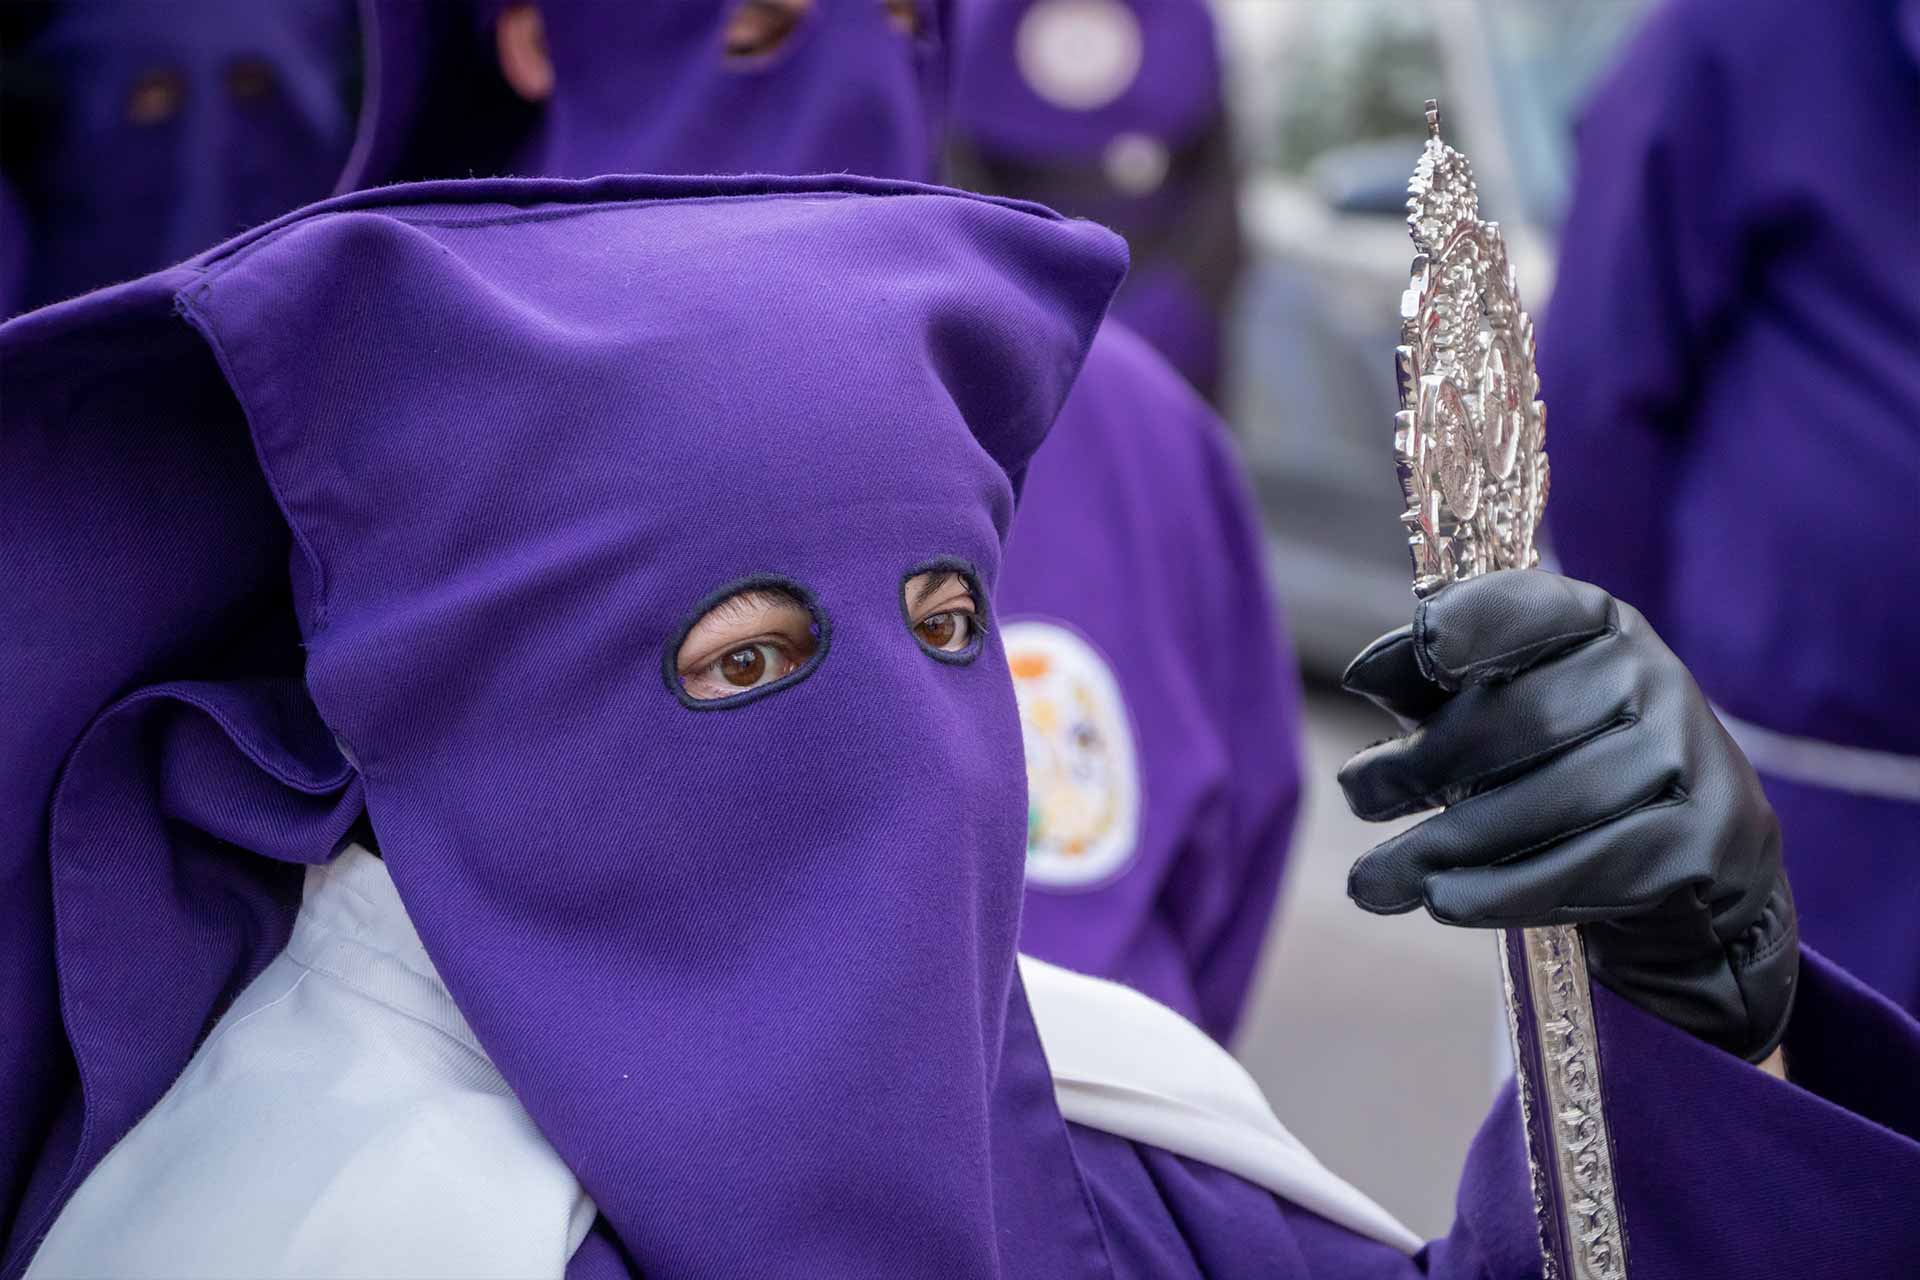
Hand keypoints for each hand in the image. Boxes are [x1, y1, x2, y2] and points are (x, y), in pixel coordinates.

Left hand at [1336, 570, 1797, 1062]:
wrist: (1688, 867)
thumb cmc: (1559, 770)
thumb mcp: (1493, 715)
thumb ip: (1428, 687)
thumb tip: (1362, 675)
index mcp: (1599, 627)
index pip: (1533, 607)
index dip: (1471, 626)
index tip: (1413, 650)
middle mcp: (1654, 677)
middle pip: (1525, 718)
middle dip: (1425, 762)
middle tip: (1357, 797)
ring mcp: (1687, 757)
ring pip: (1552, 802)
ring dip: (1447, 843)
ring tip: (1372, 879)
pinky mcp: (1700, 840)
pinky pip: (1588, 868)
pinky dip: (1504, 891)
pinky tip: (1442, 900)